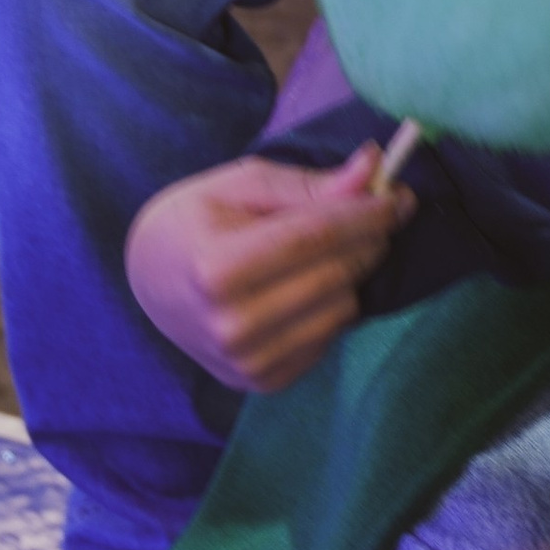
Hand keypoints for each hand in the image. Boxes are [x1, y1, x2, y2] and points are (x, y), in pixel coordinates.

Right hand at [125, 145, 412, 394]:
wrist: (150, 281)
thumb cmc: (197, 221)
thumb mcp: (243, 185)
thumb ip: (309, 184)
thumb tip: (373, 167)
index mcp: (216, 269)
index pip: (317, 238)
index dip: (368, 214)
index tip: (399, 194)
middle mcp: (231, 325)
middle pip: (336, 274)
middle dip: (369, 238)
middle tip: (378, 211)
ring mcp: (246, 362)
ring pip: (343, 309)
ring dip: (350, 274)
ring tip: (327, 251)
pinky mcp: (262, 382)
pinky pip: (330, 339)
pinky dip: (331, 308)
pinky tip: (305, 287)